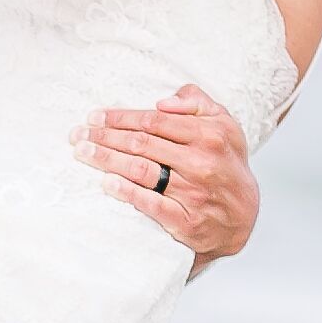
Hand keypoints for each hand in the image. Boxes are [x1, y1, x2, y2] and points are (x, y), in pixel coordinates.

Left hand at [71, 88, 256, 268]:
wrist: (244, 214)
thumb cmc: (226, 162)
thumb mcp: (224, 124)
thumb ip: (196, 103)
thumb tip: (163, 101)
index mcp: (207, 134)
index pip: (154, 121)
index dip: (120, 117)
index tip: (95, 116)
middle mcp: (200, 162)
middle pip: (142, 144)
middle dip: (105, 137)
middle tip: (78, 135)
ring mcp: (193, 192)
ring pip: (142, 171)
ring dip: (108, 160)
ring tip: (83, 153)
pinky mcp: (186, 220)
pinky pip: (152, 205)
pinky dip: (128, 193)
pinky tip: (106, 183)